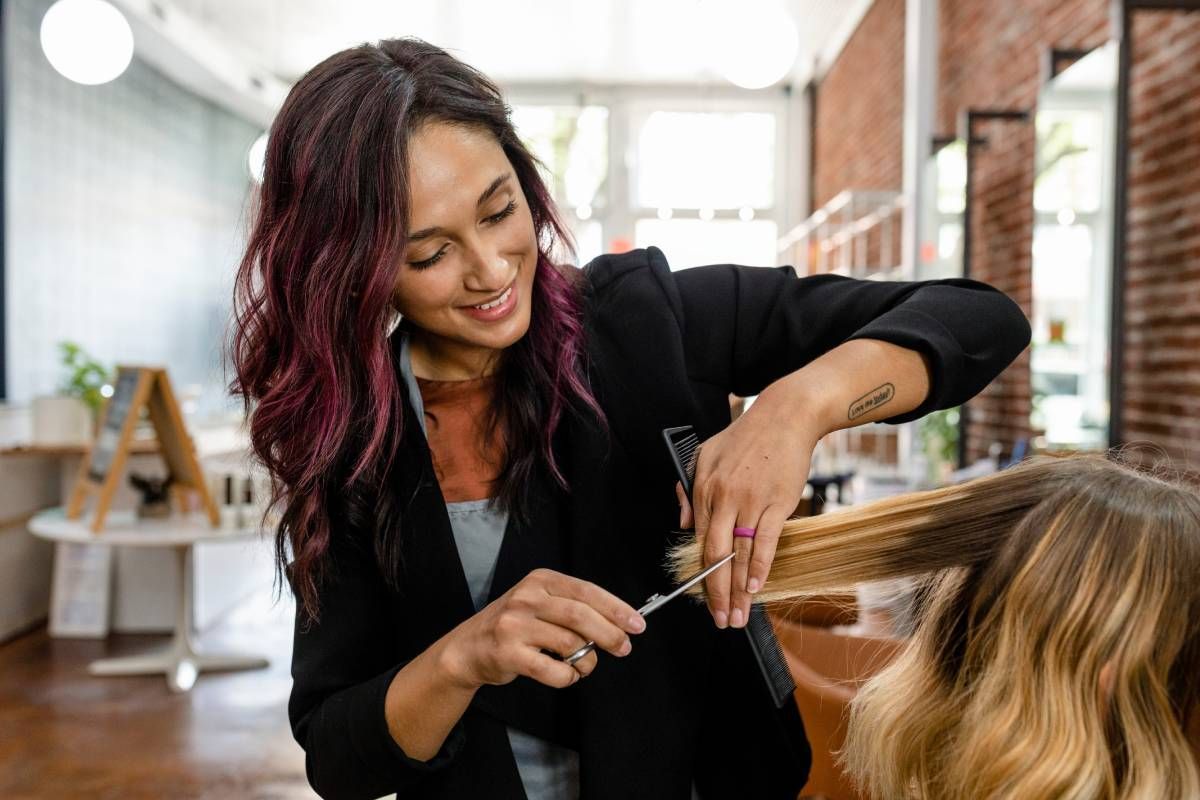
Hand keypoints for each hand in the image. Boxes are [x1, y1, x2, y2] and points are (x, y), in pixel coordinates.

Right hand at [442, 568, 645, 689]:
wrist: (469, 647)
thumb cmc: (514, 625)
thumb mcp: (540, 603)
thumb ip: (573, 607)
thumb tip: (619, 622)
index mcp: (540, 580)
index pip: (587, 591)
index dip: (616, 608)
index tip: (637, 624)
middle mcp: (527, 598)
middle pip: (581, 616)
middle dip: (610, 635)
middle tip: (624, 648)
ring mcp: (515, 625)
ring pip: (570, 644)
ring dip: (586, 661)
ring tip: (584, 665)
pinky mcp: (509, 653)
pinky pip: (553, 670)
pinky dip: (568, 676)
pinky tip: (566, 674)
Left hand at [681, 400, 818, 628]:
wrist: (785, 417)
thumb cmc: (747, 436)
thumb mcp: (705, 454)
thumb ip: (691, 490)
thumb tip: (685, 524)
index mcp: (704, 488)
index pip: (699, 541)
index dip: (701, 574)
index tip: (702, 598)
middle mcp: (724, 498)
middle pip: (716, 555)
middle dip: (716, 592)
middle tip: (719, 619)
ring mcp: (751, 501)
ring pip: (741, 554)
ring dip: (739, 589)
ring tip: (739, 614)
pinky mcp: (777, 503)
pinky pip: (766, 542)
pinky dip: (761, 568)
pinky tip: (757, 588)